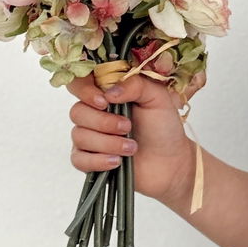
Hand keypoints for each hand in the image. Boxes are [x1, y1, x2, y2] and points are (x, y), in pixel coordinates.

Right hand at [65, 67, 205, 205]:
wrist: (170, 161)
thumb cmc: (163, 128)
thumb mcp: (158, 98)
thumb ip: (136, 85)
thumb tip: (109, 92)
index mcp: (107, 94)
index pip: (80, 85)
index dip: (85, 91)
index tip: (104, 102)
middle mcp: (94, 114)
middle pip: (77, 112)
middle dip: (103, 122)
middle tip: (128, 127)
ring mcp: (89, 137)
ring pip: (79, 136)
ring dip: (108, 143)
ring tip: (132, 148)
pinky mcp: (88, 160)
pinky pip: (78, 159)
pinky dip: (98, 161)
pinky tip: (117, 161)